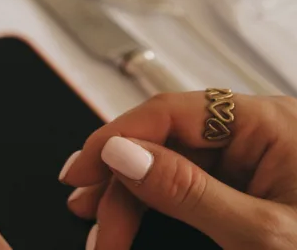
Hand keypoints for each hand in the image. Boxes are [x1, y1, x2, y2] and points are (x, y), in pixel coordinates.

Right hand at [60, 92, 296, 248]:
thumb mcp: (259, 235)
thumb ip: (186, 192)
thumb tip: (122, 152)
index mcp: (268, 125)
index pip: (170, 112)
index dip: (115, 137)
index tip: (80, 170)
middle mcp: (258, 134)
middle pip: (164, 143)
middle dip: (122, 184)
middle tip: (93, 224)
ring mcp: (254, 162)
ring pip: (170, 167)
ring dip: (132, 199)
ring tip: (103, 231)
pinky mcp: (251, 190)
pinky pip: (190, 188)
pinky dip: (157, 208)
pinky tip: (132, 224)